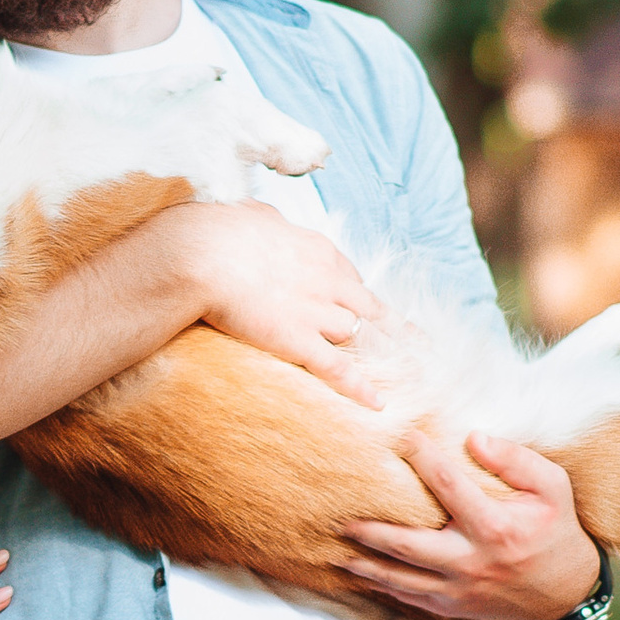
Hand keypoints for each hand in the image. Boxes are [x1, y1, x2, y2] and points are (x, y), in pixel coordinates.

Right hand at [156, 201, 388, 405]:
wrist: (205, 253)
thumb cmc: (219, 230)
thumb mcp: (253, 216)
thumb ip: (267, 221)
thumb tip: (263, 218)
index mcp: (318, 249)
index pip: (348, 275)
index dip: (353, 294)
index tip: (355, 305)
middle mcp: (327, 280)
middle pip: (368, 306)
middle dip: (391, 327)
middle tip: (414, 342)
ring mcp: (316, 312)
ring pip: (354, 335)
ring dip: (363, 352)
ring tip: (386, 375)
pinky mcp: (299, 341)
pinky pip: (338, 370)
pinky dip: (360, 388)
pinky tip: (377, 403)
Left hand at [336, 433, 601, 619]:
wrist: (565, 593)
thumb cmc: (555, 530)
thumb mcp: (552, 487)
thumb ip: (516, 460)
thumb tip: (474, 438)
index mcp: (495, 528)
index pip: (448, 486)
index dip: (422, 457)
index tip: (401, 437)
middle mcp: (470, 561)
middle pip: (407, 544)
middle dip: (370, 529)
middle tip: (340, 513)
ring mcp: (458, 589)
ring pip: (399, 578)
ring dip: (365, 564)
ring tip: (336, 548)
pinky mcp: (450, 607)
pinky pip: (407, 598)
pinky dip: (380, 587)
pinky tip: (359, 573)